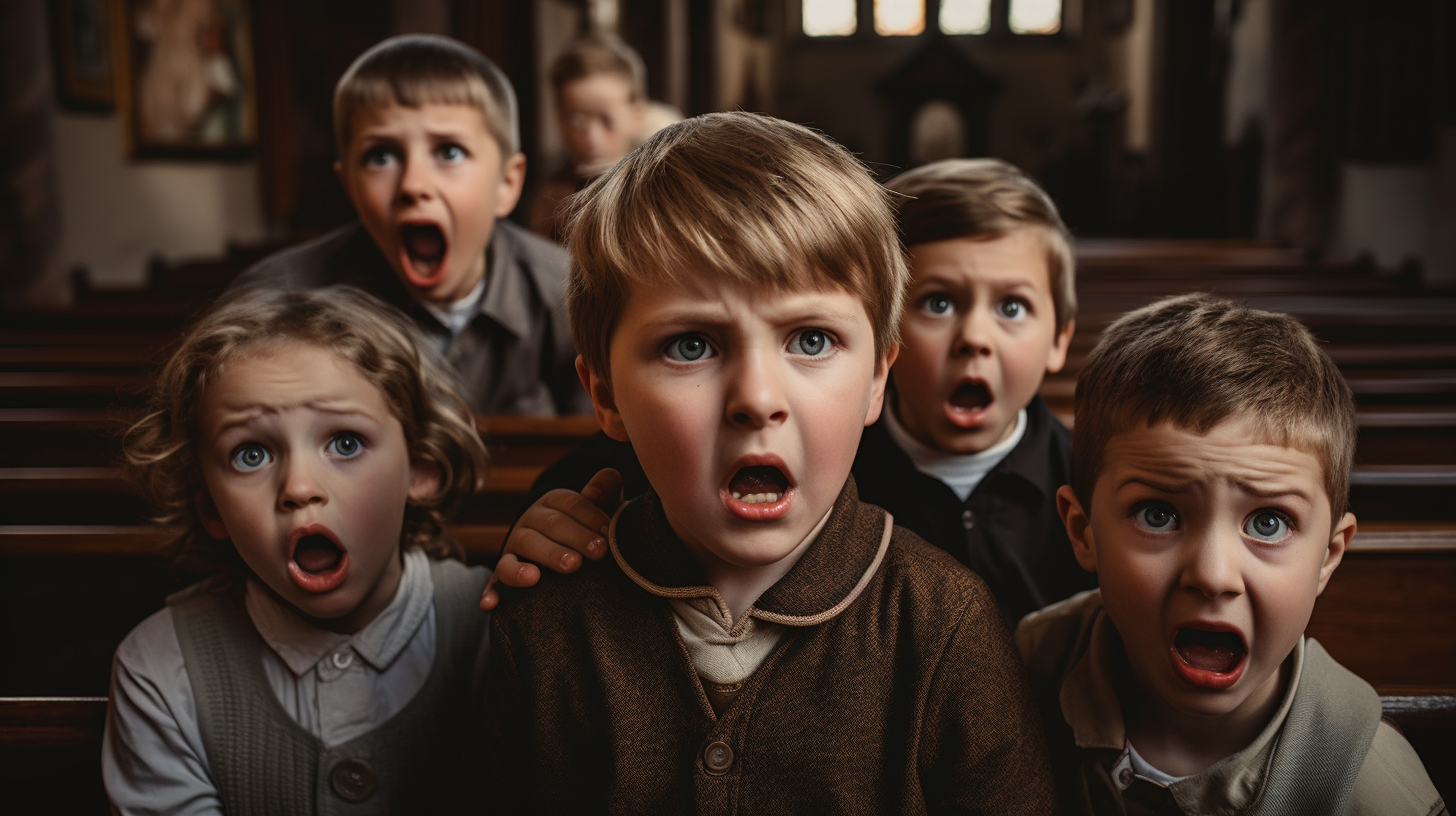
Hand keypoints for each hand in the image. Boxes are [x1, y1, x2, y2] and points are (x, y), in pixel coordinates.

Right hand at [479, 468, 622, 610]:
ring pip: (524, 547)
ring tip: (564, 569)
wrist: (566, 557)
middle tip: (596, 553)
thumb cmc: (588, 533)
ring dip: (543, 556)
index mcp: (553, 503)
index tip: (609, 534)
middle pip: (550, 525)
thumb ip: (606, 493)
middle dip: (574, 538)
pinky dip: (491, 592)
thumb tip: (610, 475)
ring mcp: (514, 548)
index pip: (570, 504)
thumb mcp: (599, 511)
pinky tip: (491, 604)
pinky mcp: (502, 575)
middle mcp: (530, 521)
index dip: (590, 517)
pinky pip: (495, 582)